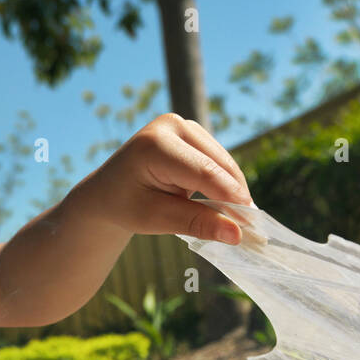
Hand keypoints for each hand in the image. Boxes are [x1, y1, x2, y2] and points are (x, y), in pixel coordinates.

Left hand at [73, 112, 256, 243]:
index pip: (203, 173)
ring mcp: (184, 125)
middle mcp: (172, 125)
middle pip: (217, 164)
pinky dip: (225, 183)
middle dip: (236, 196)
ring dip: (233, 190)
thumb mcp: (156, 219)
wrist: (107, 191)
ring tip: (241, 221)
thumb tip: (237, 234)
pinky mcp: (193, 133)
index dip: (230, 198)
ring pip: (223, 161)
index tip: (250, 225)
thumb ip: (196, 223)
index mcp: (156, 144)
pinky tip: (229, 206)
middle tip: (253, 229)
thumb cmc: (125, 207)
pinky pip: (218, 160)